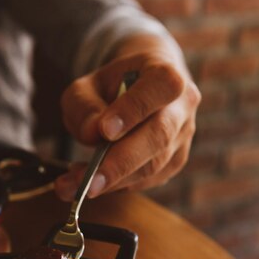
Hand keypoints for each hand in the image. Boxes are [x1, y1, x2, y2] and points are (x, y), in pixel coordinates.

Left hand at [55, 33, 200, 199]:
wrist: (140, 86)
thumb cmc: (113, 83)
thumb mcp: (87, 85)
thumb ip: (84, 105)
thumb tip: (93, 133)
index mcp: (166, 73)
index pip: (161, 86)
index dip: (134, 109)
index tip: (105, 130)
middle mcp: (182, 106)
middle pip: (159, 136)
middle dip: (121, 162)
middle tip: (88, 182)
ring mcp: (182, 136)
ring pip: (153, 165)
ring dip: (113, 180)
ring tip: (75, 185)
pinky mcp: (174, 161)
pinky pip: (148, 179)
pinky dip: (117, 185)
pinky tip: (90, 182)